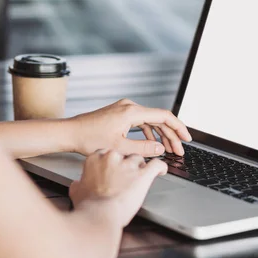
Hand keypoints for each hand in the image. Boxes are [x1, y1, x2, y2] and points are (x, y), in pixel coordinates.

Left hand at [69, 99, 191, 156]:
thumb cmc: (90, 139)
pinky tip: (152, 143)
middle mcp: (130, 107)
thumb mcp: (120, 148)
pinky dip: (149, 132)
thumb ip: (144, 148)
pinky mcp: (120, 114)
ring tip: (168, 149)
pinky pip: (141, 122)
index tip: (186, 139)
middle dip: (171, 136)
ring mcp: (124, 109)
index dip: (178, 128)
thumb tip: (161, 148)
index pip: (164, 116)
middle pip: (159, 119)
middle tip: (179, 150)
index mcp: (132, 112)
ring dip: (160, 135)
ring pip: (150, 121)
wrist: (71, 133)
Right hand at [70, 150, 167, 226]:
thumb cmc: (90, 206)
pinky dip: (160, 167)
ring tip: (139, 179)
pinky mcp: (143, 174)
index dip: (111, 164)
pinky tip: (161, 170)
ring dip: (139, 168)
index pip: (107, 154)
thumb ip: (79, 184)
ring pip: (139, 159)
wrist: (100, 215)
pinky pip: (157, 164)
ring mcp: (128, 165)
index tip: (112, 171)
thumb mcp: (77, 192)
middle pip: (124, 155)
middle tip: (123, 180)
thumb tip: (78, 184)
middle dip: (125, 166)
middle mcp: (113, 157)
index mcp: (96, 158)